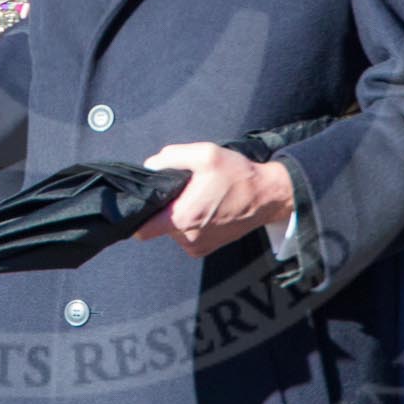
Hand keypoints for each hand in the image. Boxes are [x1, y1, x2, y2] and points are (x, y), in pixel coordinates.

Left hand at [133, 142, 294, 258]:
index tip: (140, 203)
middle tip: (182, 189)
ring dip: (179, 213)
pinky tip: (206, 207)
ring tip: (198, 196)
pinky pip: (186, 234)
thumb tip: (150, 166)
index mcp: (183, 218)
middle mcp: (187, 238)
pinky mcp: (206, 248)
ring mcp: (197, 246)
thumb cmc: (237, 176)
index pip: (142, 229)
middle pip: (158, 224)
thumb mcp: (205, 154)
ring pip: (173, 229)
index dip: (136, 216)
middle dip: (165, 206)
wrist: (267, 196)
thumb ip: (171, 157)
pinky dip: (191, 222)